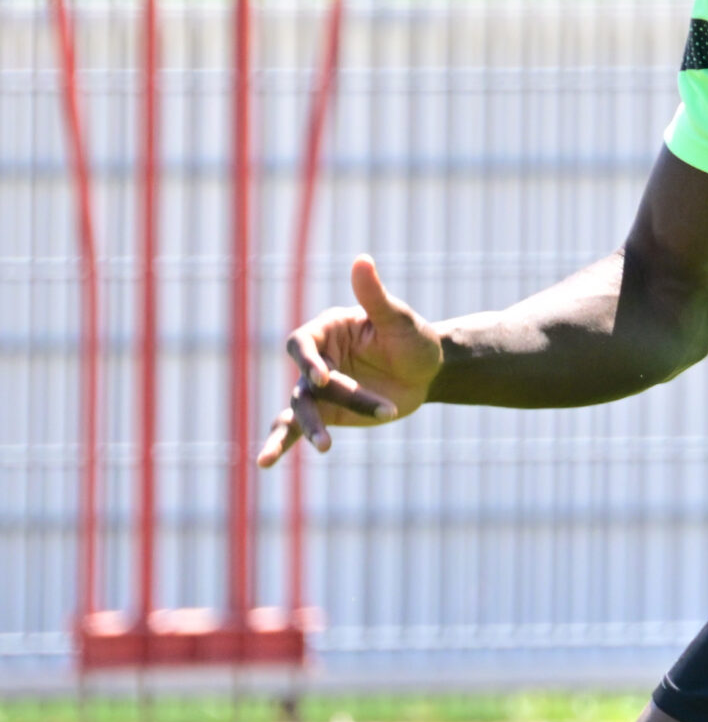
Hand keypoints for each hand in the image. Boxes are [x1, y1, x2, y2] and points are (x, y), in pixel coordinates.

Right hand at [255, 256, 440, 467]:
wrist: (429, 371)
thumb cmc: (414, 338)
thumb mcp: (399, 319)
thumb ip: (374, 296)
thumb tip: (362, 260)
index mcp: (327, 330)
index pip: (301, 343)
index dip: (307, 360)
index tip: (324, 377)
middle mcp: (317, 359)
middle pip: (305, 382)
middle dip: (324, 400)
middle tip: (342, 412)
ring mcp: (319, 389)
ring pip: (300, 408)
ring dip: (304, 429)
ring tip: (307, 450)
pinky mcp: (328, 413)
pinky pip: (298, 429)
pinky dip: (281, 443)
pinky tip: (264, 462)